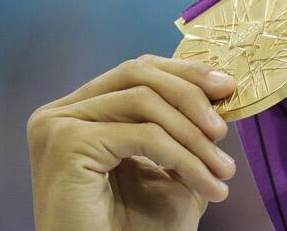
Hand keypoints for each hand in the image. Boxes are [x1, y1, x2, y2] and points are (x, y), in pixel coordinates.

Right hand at [27, 54, 237, 230]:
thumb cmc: (135, 228)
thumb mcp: (171, 164)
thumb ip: (187, 125)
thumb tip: (220, 88)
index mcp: (82, 111)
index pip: (137, 71)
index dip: (185, 72)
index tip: (228, 87)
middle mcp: (62, 113)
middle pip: (138, 73)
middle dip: (191, 93)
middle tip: (224, 128)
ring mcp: (58, 125)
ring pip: (144, 101)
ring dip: (194, 136)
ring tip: (222, 170)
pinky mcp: (65, 144)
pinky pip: (144, 135)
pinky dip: (184, 157)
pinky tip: (206, 184)